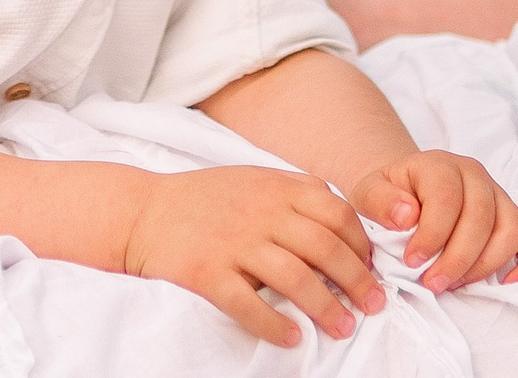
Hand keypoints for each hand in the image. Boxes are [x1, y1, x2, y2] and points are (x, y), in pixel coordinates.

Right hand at [119, 165, 383, 346]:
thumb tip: (345, 223)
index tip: (373, 269)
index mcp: (277, 187)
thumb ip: (296, 195)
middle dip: (356, 281)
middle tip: (374, 306)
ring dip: (325, 307)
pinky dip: (275, 324)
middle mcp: (261, 212)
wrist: (143, 211)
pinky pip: (248, 304)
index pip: (337, 213)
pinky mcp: (206, 272)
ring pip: (294, 277)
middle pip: (325, 247)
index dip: (362, 244)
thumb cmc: (205, 200)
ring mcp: (233, 242)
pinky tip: (292, 338)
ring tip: (342, 328)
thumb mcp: (255, 179)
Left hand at [347, 150, 517, 290]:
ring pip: (510, 230)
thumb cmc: (390, 197)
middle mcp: (476, 176)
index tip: (412, 262)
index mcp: (441, 165)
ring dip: (484, 264)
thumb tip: (407, 215)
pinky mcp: (514, 217)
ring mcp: (499, 196)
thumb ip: (379, 200)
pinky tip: (505, 284)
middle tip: (433, 284)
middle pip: (482, 217)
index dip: (432, 235)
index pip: (447, 198)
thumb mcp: (368, 192)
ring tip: (455, 284)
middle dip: (457, 258)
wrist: (406, 191)